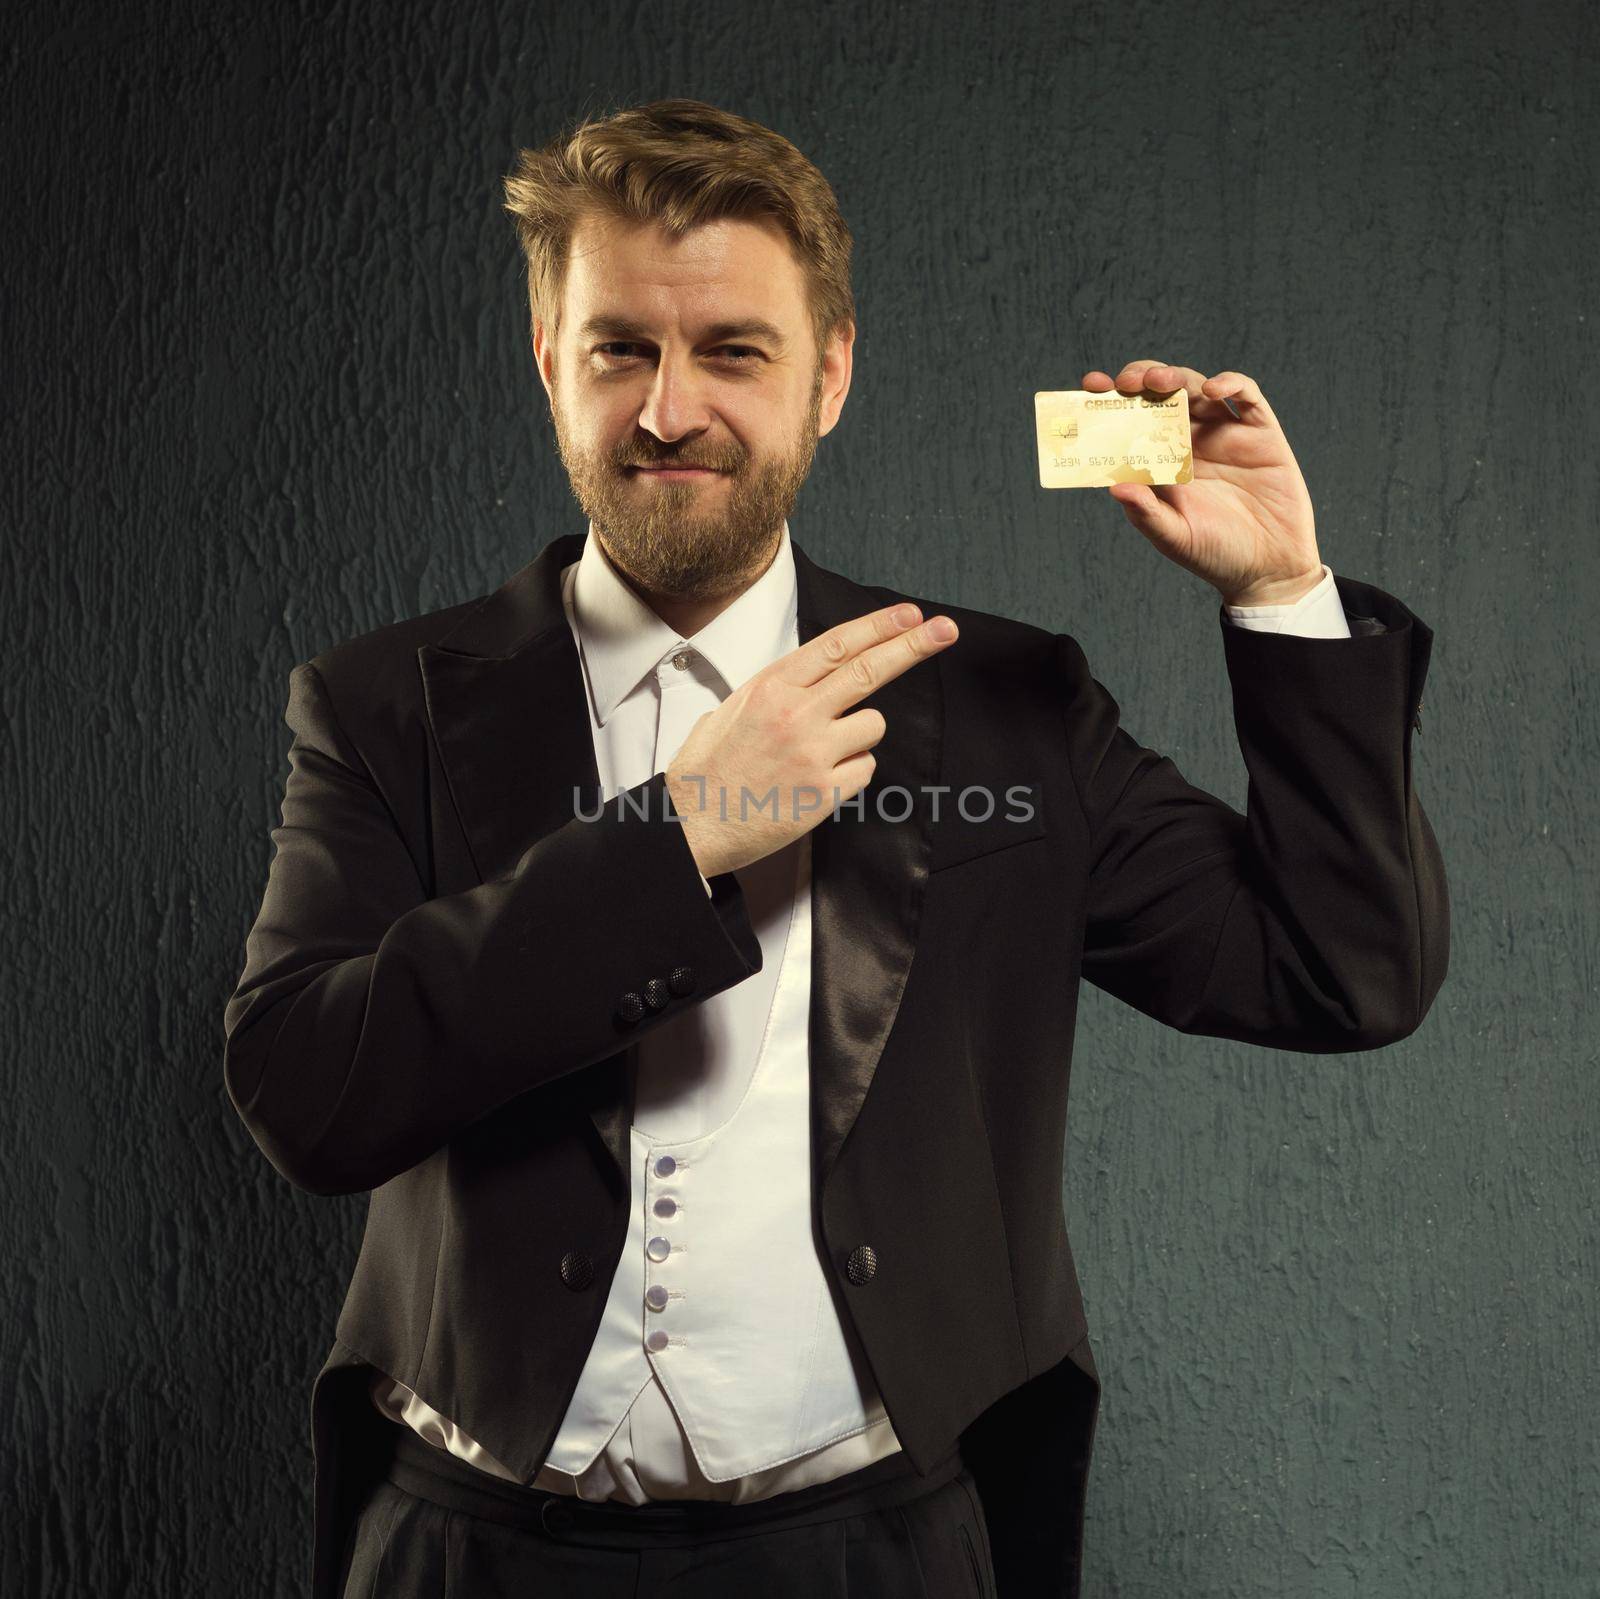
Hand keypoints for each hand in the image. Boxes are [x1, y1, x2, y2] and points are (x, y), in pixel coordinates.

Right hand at [666, 602, 958, 876]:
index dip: (879, 626)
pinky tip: (815, 781)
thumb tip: (813, 674)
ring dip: (858, 735)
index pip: (837, 646)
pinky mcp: (826, 792)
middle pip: (869, 670)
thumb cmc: (708, 769)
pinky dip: (850, 772)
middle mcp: (797, 715)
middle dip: (913, 645)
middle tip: (945, 630)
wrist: (694, 824)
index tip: (909, 614)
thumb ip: (777, 687)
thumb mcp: (733, 708)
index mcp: (772, 688)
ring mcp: (814, 753)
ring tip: (818, 754)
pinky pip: (865, 768)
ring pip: (873, 725)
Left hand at [1082, 359, 1322, 605]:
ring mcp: (1224, 433)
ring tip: (1160, 381)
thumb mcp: (1174, 538)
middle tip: (1125, 382)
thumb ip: (1146, 513)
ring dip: (1176, 377)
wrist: (1268, 569)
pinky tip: (1213, 391)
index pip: (1131, 421)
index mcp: (1161, 462)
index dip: (1111, 400)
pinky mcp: (1261, 433)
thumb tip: (1113, 486)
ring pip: (1196, 387)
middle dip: (1140, 379)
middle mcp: (1189, 441)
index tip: (1091, 387)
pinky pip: (1247, 396)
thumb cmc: (1215, 555)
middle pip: (1160, 394)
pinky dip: (1231, 384)